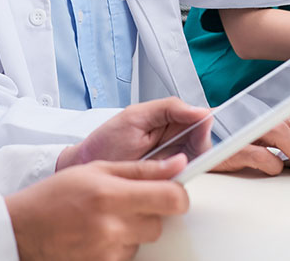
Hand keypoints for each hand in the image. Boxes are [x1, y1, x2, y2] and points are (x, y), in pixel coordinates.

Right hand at [5, 157, 188, 260]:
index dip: (178, 194)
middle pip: (160, 223)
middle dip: (152, 211)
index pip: (172, 199)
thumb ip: (142, 169)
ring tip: (107, 217)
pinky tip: (99, 233)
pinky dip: (120, 245)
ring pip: (145, 240)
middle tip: (129, 201)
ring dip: (134, 229)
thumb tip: (178, 164)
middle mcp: (113, 227)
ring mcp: (108, 252)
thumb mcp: (98, 169)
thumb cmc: (56, 195)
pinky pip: (128, 255)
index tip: (172, 190)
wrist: (22, 229)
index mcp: (113, 195)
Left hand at [59, 98, 211, 168]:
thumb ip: (169, 108)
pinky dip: (179, 179)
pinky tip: (167, 178)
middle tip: (181, 155)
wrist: (85, 168)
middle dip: (196, 148)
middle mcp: (174, 138)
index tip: (200, 133)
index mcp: (169, 118)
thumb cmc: (106, 141)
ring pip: (196, 161)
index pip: (200, 120)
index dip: (203, 127)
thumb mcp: (136, 117)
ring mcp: (171, 159)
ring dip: (188, 165)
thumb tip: (201, 111)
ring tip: (167, 166)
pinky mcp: (166, 178)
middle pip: (202, 142)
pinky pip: (184, 178)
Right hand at [212, 107, 289, 176]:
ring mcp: (245, 128)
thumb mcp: (262, 132)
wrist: (191, 138)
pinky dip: (270, 164)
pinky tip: (274, 169)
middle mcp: (260, 114)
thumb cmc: (228, 135)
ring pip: (280, 134)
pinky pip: (256, 154)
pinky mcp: (231, 146)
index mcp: (270, 109)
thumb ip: (287, 137)